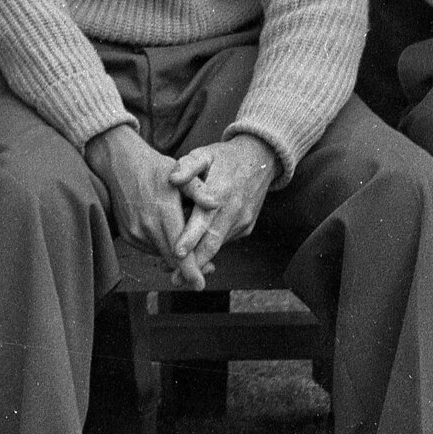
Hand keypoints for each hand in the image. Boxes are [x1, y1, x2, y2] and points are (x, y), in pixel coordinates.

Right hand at [87, 126, 199, 284]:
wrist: (119, 163)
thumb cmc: (154, 168)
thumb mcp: (178, 172)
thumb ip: (198, 190)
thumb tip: (216, 204)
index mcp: (163, 212)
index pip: (179, 252)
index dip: (191, 271)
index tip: (201, 285)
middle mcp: (146, 226)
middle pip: (171, 259)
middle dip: (189, 268)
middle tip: (208, 267)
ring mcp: (134, 232)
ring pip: (161, 255)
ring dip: (175, 257)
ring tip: (190, 247)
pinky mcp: (127, 234)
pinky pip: (149, 248)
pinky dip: (162, 247)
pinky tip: (170, 236)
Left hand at [168, 137, 277, 278]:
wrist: (260, 159)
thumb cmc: (224, 157)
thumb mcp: (204, 154)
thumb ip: (187, 166)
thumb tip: (172, 179)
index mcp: (221, 192)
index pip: (204, 221)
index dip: (190, 238)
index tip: (177, 254)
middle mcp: (234, 211)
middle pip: (212, 242)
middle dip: (194, 263)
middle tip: (174, 279)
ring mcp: (242, 221)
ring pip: (219, 245)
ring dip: (201, 259)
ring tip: (178, 272)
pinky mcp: (247, 227)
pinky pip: (225, 240)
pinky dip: (211, 248)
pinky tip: (196, 255)